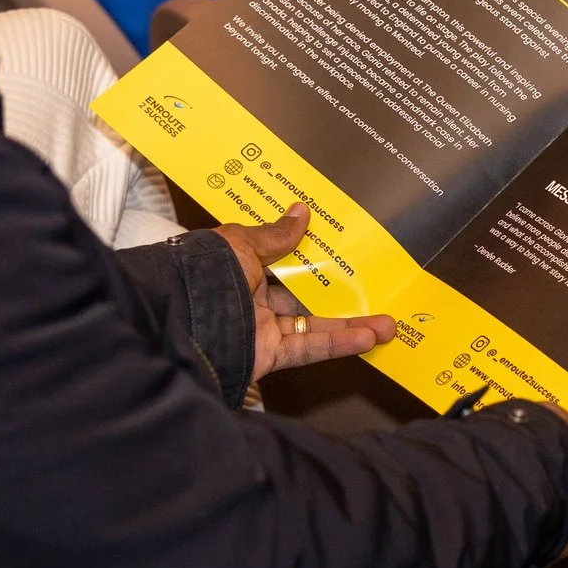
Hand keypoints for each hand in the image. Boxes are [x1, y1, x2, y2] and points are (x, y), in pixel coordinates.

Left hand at [216, 201, 396, 378]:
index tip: (347, 253)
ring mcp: (262, 327)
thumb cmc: (205, 272)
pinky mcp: (268, 355)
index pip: (283, 260)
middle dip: (342, 295)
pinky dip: (338, 345)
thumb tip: (301, 211)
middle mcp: (252, 297)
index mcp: (242, 265)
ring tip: (388, 324)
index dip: (314, 257)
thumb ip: (276, 235)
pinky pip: (307, 348)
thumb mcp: (241, 243)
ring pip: (314, 325)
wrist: (179, 316)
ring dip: (352, 325)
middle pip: (305, 296)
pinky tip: (368, 338)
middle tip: (376, 290)